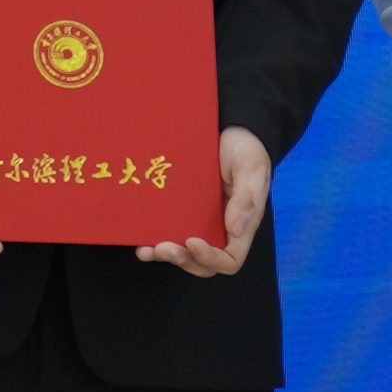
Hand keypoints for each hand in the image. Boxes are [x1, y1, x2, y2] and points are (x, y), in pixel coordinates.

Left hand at [140, 127, 274, 278]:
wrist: (230, 130)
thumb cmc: (245, 149)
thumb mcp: (251, 170)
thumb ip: (246, 199)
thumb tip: (235, 230)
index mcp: (241, 225)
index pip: (229, 259)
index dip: (210, 258)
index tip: (192, 241)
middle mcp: (219, 227)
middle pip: (203, 262)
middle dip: (183, 260)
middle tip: (163, 247)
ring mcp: (200, 220)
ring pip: (183, 251)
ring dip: (165, 255)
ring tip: (147, 250)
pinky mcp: (181, 208)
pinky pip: (169, 231)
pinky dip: (153, 239)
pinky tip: (140, 240)